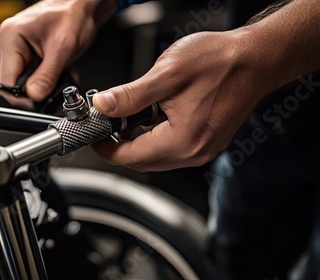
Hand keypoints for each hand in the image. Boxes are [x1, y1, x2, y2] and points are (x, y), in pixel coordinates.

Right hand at [0, 0, 115, 107]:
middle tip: (57, 87)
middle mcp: (8, 42)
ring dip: (44, 83)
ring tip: (61, 74)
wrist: (81, 6)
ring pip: (25, 81)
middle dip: (37, 89)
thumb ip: (48, 75)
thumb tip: (35, 95)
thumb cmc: (72, 15)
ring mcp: (16, 47)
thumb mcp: (62, 49)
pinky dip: (46, 77)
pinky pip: (31, 74)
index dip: (23, 97)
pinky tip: (59, 70)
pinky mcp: (25, 52)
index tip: (39, 103)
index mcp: (11, 37)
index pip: (6, 82)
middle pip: (14, 83)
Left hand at [92, 30, 271, 170]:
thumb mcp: (167, 74)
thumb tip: (103, 107)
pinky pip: (172, 148)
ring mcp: (203, 149)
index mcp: (182, 141)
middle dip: (120, 144)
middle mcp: (194, 152)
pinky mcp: (207, 141)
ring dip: (137, 141)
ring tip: (128, 117)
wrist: (256, 58)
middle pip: (142, 161)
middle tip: (107, 124)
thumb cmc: (221, 62)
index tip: (94, 136)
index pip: (130, 157)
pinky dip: (155, 137)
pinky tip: (152, 117)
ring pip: (156, 156)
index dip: (106, 148)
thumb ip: (130, 95)